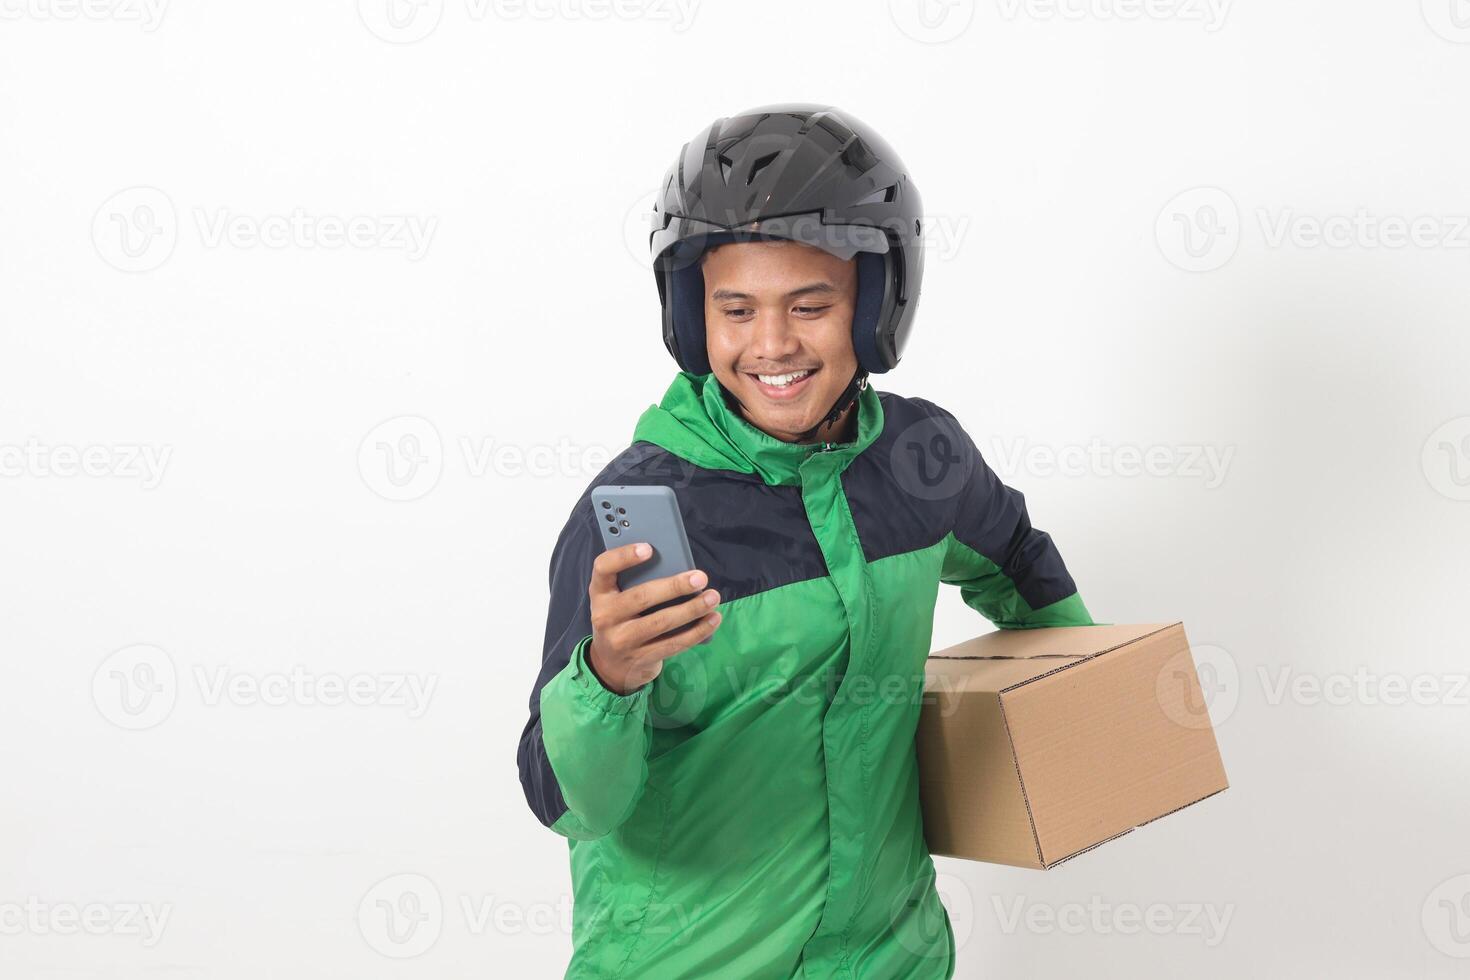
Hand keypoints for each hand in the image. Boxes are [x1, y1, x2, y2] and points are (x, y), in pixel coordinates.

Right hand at [585, 542, 720, 695]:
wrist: (610, 664)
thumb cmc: (621, 619)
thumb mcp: (617, 598)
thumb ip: (635, 582)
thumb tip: (678, 567)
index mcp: (600, 592)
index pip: (603, 568)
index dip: (624, 556)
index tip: (648, 548)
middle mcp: (605, 615)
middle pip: (641, 597)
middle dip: (674, 586)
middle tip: (700, 578)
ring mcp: (621, 640)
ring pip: (661, 622)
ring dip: (692, 609)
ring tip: (712, 597)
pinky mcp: (640, 659)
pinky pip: (673, 643)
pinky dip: (697, 631)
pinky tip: (712, 619)